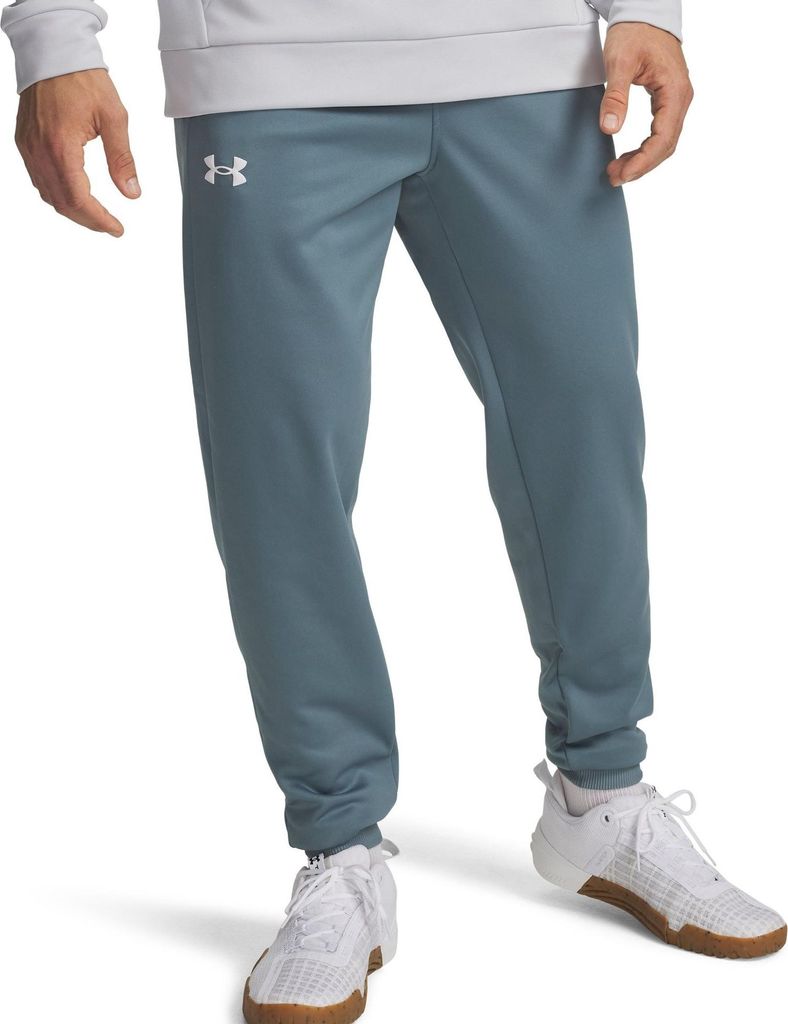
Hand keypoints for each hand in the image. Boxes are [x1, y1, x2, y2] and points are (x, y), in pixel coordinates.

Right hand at [15, 69, 140, 236]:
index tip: (116, 229)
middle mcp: (39, 150)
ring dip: (72, 210)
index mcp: (62, 146)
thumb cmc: (82, 78)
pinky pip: (38, 178)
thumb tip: (131, 192)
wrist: (53, 51)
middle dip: (88, 220)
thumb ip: (122, 159)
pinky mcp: (24, 141)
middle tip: (110, 226)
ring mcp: (28, 147)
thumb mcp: (114, 118)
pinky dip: (57, 193)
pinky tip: (74, 194)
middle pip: (62, 203)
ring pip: (48, 194)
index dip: (99, 220)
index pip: (79, 199)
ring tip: (96, 215)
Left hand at [600, 23, 692, 185]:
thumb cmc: (634, 33)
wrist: (645, 14)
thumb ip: (615, 96)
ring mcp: (676, 101)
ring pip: (663, 142)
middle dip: (641, 166)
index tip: (623, 174)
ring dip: (641, 160)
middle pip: (665, 146)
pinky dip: (643, 148)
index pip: (663, 138)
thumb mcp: (619, 62)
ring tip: (616, 171)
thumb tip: (609, 129)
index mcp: (675, 91)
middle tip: (614, 178)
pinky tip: (627, 156)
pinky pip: (659, 133)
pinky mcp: (667, 102)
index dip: (644, 161)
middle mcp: (681, 99)